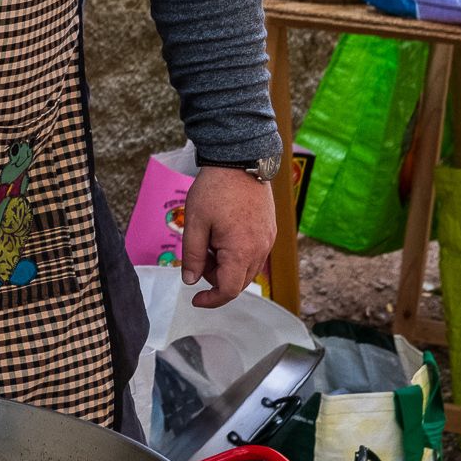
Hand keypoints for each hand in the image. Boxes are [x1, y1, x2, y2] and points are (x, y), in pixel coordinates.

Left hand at [181, 164, 278, 308]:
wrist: (240, 160)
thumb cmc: (215, 190)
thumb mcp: (195, 223)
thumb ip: (192, 256)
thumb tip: (190, 281)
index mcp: (241, 251)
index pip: (229, 290)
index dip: (211, 299)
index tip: (196, 299)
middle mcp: (260, 250)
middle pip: (238, 282)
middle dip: (215, 277)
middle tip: (198, 254)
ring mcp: (267, 240)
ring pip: (246, 269)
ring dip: (226, 265)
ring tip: (209, 239)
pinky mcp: (269, 231)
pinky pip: (254, 254)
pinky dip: (236, 253)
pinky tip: (222, 233)